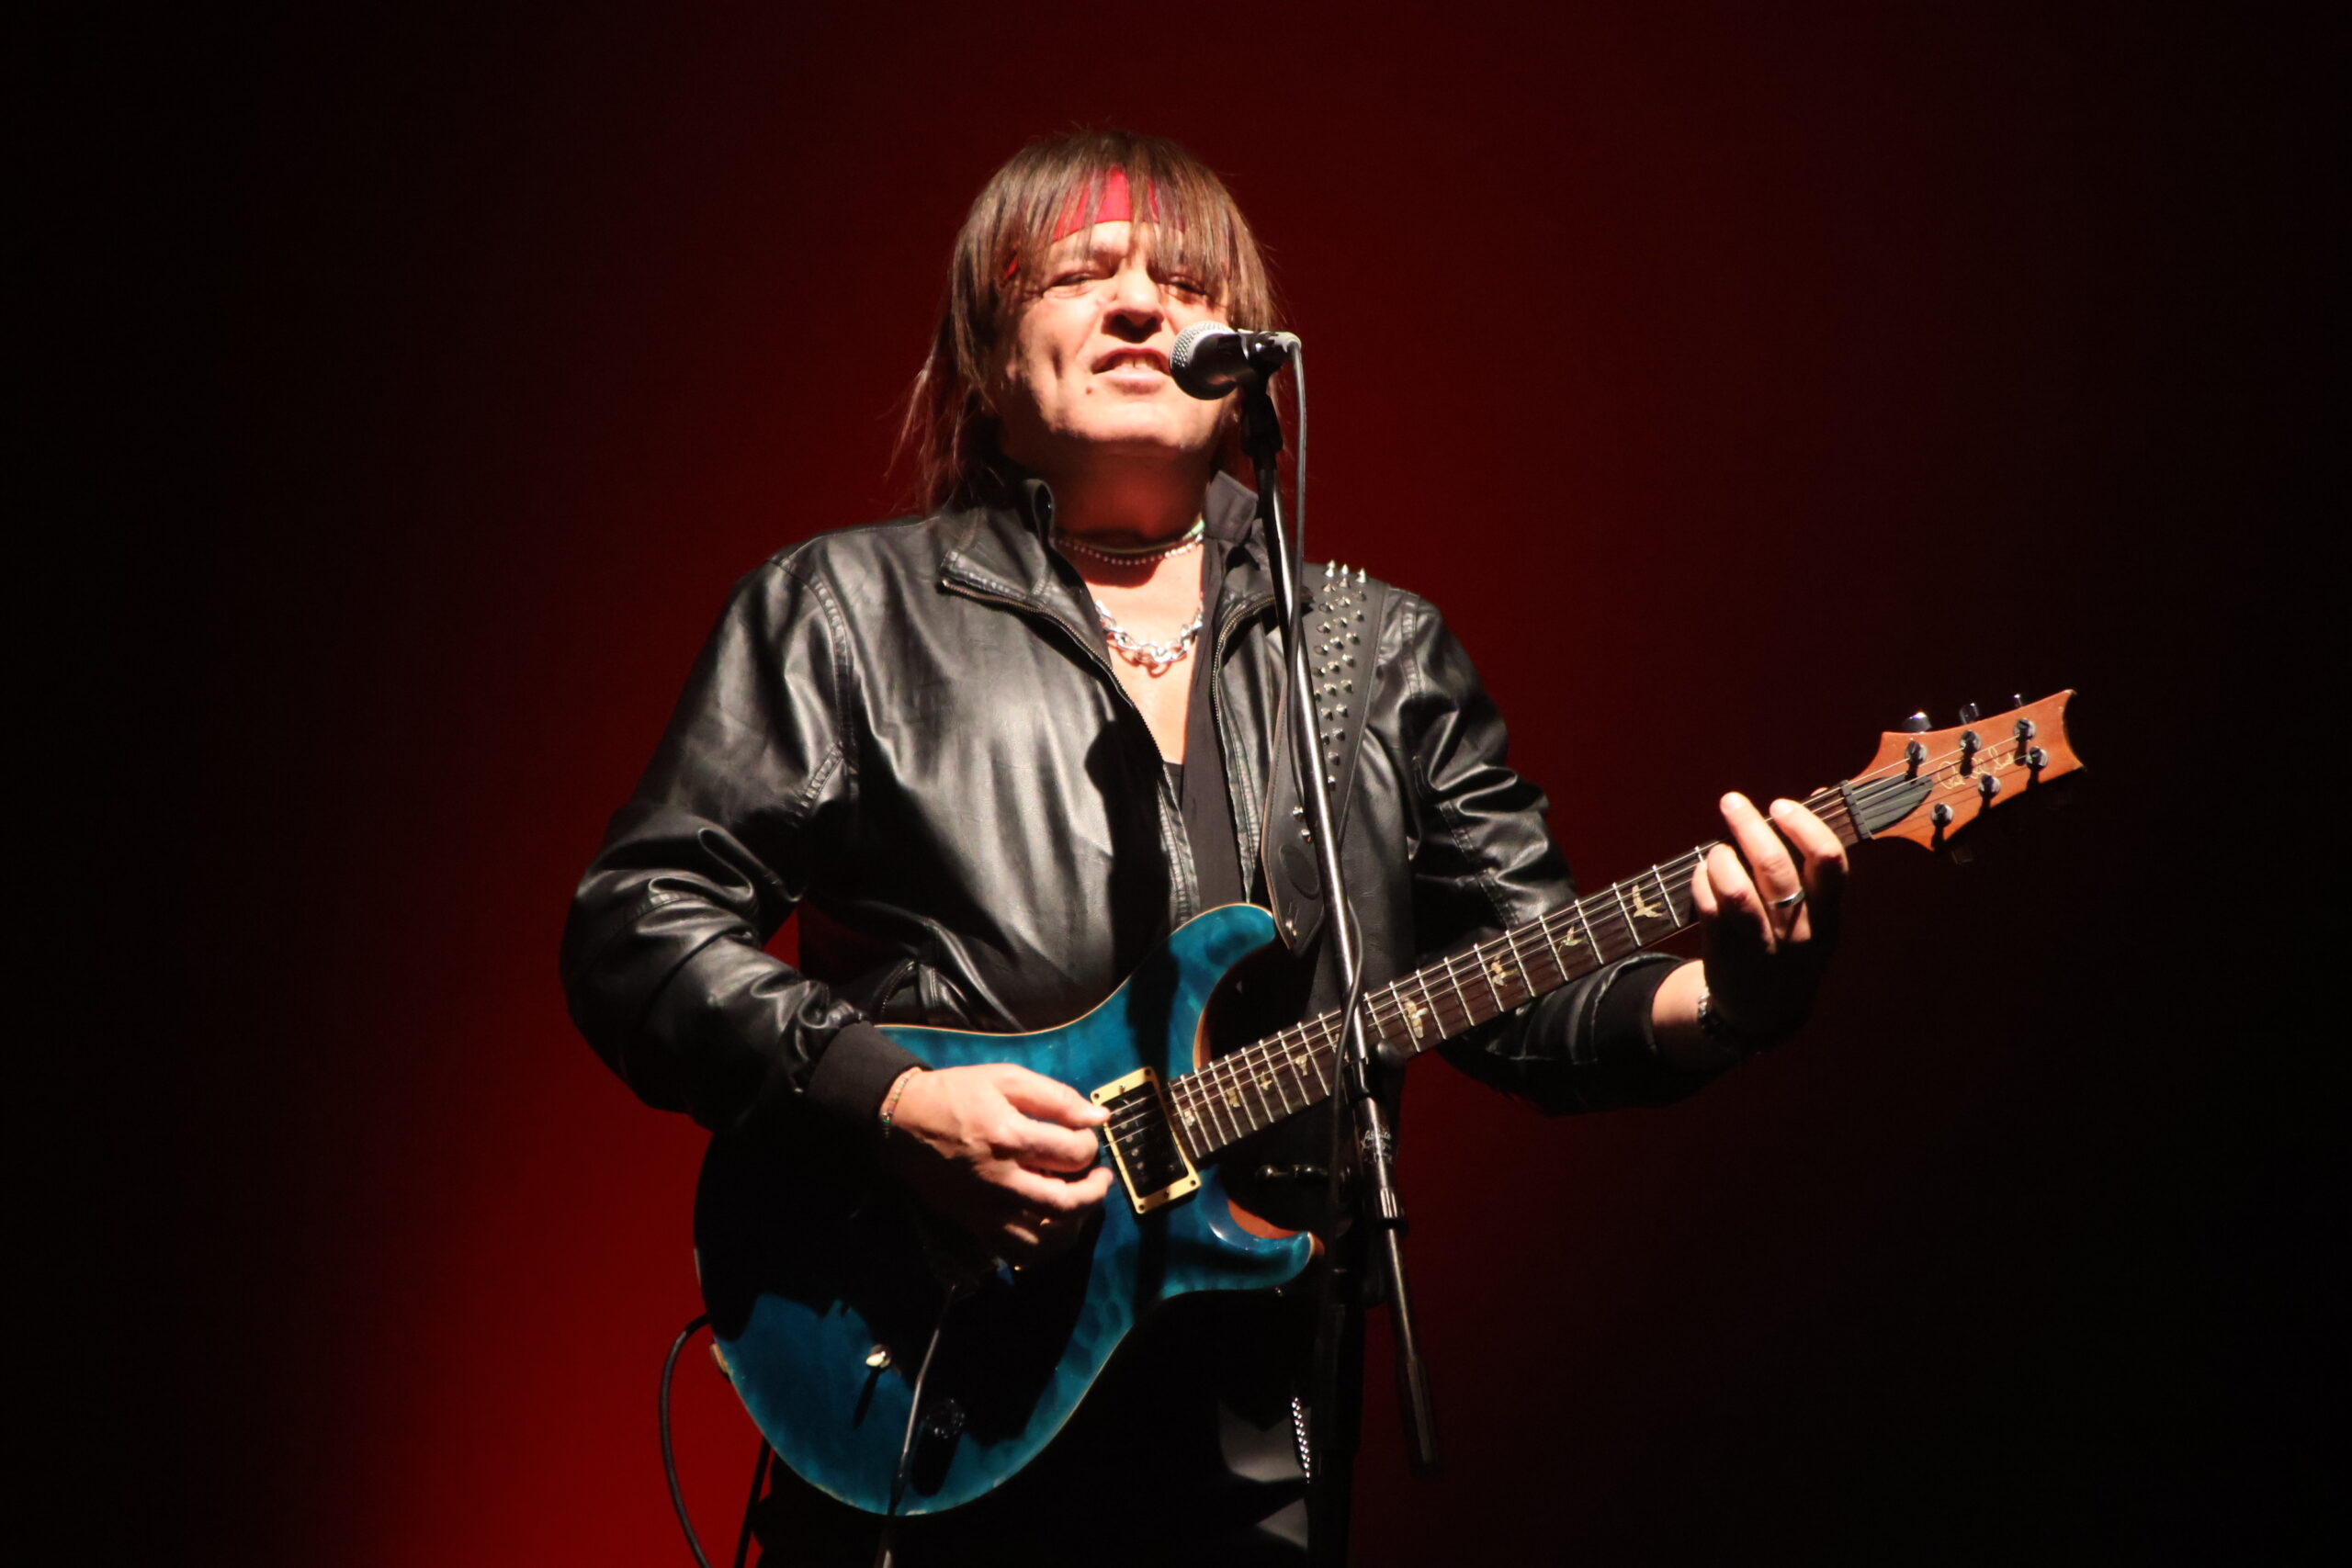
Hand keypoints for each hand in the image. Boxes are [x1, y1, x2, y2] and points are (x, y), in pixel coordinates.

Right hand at [879, 1063, 1114, 1262]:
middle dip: (1095, 1191)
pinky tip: (1053, 1227)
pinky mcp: (975, 1225)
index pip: (1073, 1153)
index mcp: (1010, 1137)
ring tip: (1080, 1203)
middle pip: (1068, 1202)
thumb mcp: (1005, 1078)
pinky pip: (1019, 1253)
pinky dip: (1045, 1247)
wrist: (901, 1122)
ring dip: (1076, 1223)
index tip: (1084, 1137)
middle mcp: (1002, 1180)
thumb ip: (1055, 1097)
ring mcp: (987, 1209)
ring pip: (1047, 1237)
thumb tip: (1099, 1118)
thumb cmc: (955, 1094)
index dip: (1090, 1145)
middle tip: (1100, 1177)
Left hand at [1686, 792, 1847, 1045]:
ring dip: (1721, 856)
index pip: (1829, 862)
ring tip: (1718, 850)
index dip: (1804, 826)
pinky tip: (1703, 872)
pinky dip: (1701, 880)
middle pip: (1776, 868)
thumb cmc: (1791, 943)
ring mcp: (1763, 946)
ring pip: (1736, 889)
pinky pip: (1709, 906)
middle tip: (1731, 802)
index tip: (1779, 804)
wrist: (1764, 1013)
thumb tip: (1815, 795)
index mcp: (1829, 917)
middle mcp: (1800, 933)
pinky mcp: (1726, 954)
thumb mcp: (1816, 912)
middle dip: (1750, 826)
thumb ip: (1814, 860)